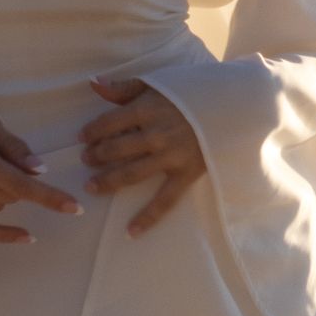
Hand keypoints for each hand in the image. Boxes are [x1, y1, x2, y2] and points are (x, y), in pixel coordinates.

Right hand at [0, 116, 81, 243]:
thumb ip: (14, 147)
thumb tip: (41, 171)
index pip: (18, 183)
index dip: (48, 196)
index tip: (74, 207)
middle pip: (11, 196)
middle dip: (18, 183)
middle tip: (0, 162)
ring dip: (2, 194)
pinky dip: (3, 232)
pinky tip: (27, 236)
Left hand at [80, 77, 205, 233]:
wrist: (234, 107)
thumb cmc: (193, 93)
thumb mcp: (159, 83)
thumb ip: (125, 87)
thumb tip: (93, 85)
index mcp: (147, 109)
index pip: (109, 123)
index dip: (92, 132)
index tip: (82, 139)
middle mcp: (156, 134)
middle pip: (117, 149)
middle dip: (96, 157)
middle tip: (85, 162)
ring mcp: (171, 157)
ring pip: (132, 174)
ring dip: (108, 182)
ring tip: (91, 187)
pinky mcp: (186, 175)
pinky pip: (164, 200)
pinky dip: (147, 218)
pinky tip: (130, 232)